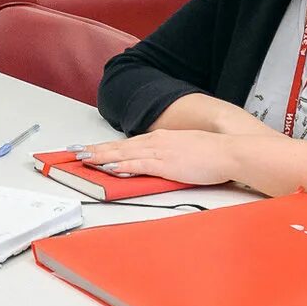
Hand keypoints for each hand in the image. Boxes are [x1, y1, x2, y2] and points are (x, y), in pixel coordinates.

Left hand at [77, 129, 240, 186]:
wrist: (230, 152)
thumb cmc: (213, 154)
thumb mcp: (186, 150)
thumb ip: (169, 155)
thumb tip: (156, 163)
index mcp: (161, 139)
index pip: (127, 142)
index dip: (106, 146)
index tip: (91, 148)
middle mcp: (157, 142)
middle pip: (120, 146)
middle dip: (96, 149)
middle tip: (75, 152)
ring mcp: (161, 152)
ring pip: (124, 153)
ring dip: (102, 156)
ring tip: (84, 158)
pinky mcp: (167, 164)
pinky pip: (139, 164)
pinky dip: (123, 165)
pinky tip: (110, 166)